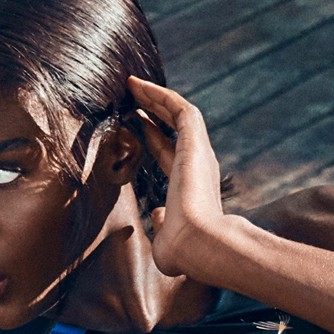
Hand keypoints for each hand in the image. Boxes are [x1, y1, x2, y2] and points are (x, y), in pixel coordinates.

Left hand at [127, 75, 228, 278]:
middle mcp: (198, 167)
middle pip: (174, 130)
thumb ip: (163, 223)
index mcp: (189, 187)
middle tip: (132, 95)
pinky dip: (160, 95)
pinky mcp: (196, 142)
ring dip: (155, 97)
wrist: (201, 245)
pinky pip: (179, 109)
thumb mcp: (167, 238)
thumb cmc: (184, 251)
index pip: (168, 154)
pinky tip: (139, 86)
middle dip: (153, 111)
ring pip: (178, 114)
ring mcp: (199, 153)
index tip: (135, 123)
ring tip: (132, 83)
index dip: (152, 137)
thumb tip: (157, 214)